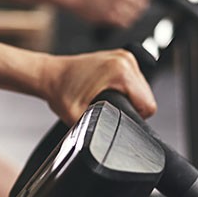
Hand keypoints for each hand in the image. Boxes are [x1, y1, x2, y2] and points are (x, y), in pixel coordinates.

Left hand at [41, 49, 156, 124]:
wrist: (49, 75)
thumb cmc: (60, 92)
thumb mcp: (78, 117)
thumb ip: (99, 130)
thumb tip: (110, 140)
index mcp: (120, 71)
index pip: (148, 105)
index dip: (134, 117)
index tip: (114, 116)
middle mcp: (125, 60)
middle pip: (146, 97)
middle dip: (130, 107)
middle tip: (106, 107)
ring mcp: (124, 56)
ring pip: (142, 89)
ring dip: (128, 98)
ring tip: (105, 98)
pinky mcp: (120, 57)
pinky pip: (134, 81)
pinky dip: (125, 89)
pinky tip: (107, 90)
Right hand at [74, 0, 155, 27]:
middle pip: (143, 5)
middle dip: (139, 5)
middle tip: (131, 5)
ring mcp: (117, 6)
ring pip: (135, 16)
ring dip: (131, 14)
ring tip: (124, 11)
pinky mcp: (110, 17)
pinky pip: (126, 23)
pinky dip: (124, 21)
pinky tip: (118, 16)